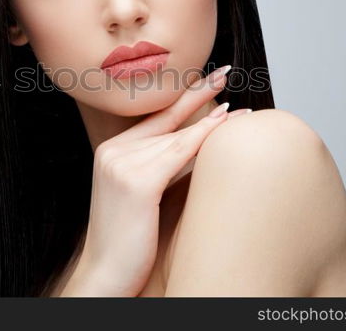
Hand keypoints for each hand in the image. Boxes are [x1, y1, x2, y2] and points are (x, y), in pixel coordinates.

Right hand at [67, 64, 250, 295]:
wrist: (106, 274)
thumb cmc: (129, 238)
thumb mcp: (141, 193)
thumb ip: (160, 166)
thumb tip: (197, 146)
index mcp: (111, 150)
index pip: (154, 118)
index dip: (182, 97)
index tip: (206, 78)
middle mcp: (113, 151)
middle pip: (166, 121)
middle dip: (198, 94)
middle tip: (224, 71)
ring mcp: (122, 164)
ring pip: (178, 136)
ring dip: (211, 120)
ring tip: (239, 107)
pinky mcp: (137, 182)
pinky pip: (180, 152)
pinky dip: (206, 135)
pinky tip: (225, 122)